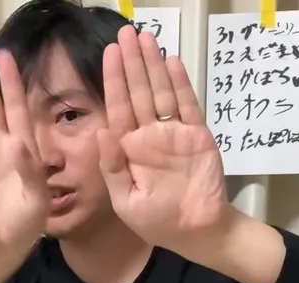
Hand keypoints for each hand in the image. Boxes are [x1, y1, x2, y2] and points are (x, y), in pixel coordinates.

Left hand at [96, 26, 232, 253]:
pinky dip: (179, 85)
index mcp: (129, 150)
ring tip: (146, 38)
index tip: (109, 54)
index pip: (118, 108)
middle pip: (138, 92)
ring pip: (161, 92)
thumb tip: (101, 132)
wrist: (196, 233)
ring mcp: (173, 133)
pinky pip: (187, 105)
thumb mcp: (125, 201)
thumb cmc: (157, 222)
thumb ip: (112, 168)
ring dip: (153, 66)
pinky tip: (171, 63)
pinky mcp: (197, 136)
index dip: (113, 81)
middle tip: (126, 33)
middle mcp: (149, 135)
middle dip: (132, 63)